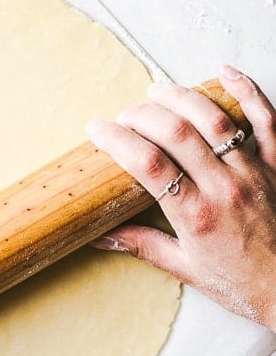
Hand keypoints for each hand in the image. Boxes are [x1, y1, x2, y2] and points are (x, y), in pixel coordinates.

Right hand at [87, 65, 275, 330]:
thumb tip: (101, 237)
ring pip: (215, 119)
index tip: (97, 130)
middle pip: (177, 133)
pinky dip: (247, 91)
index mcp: (196, 216)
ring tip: (157, 90)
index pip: (148, 164)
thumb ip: (142, 245)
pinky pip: (266, 119)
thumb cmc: (241, 283)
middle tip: (125, 115)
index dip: (117, 140)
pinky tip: (225, 72)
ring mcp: (254, 172)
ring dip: (182, 97)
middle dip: (143, 114)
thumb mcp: (185, 268)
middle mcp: (224, 187)